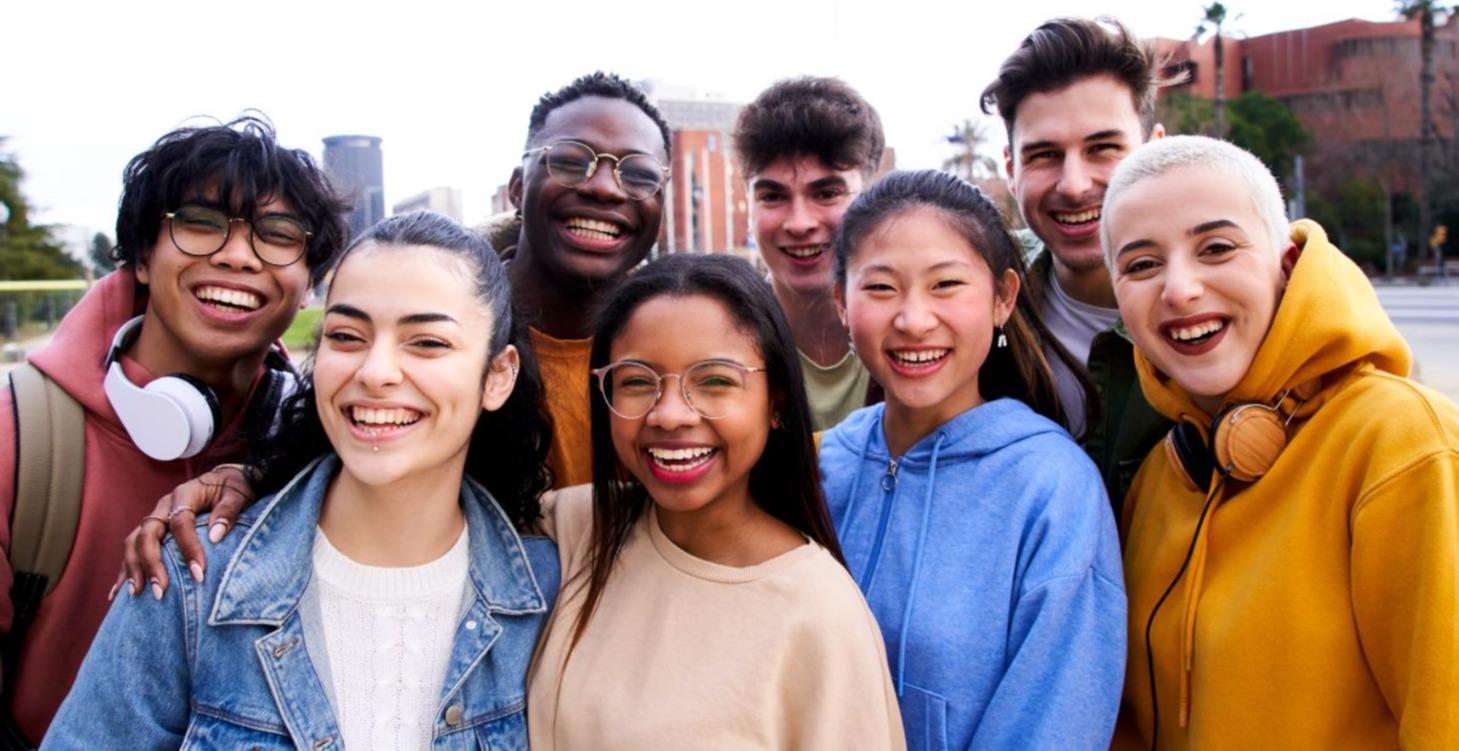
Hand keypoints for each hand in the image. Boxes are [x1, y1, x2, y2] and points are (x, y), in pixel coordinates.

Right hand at [111, 465, 256, 600]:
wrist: (223, 480)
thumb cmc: (232, 488)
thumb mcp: (237, 493)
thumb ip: (228, 511)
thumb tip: (216, 536)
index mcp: (184, 495)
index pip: (181, 522)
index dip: (189, 548)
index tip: (199, 574)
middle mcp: (163, 506)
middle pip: (148, 534)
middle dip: (152, 564)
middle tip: (161, 591)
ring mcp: (154, 518)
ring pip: (134, 542)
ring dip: (133, 568)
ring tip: (136, 593)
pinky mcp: (151, 530)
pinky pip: (133, 549)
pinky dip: (125, 570)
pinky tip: (119, 593)